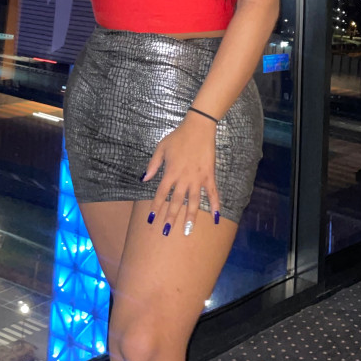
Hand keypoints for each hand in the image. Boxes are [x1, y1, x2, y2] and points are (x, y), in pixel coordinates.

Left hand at [142, 112, 220, 237]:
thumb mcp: (161, 148)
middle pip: (176, 202)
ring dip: (190, 217)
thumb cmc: (178, 137)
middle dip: (171, 217)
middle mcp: (183, 178)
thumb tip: (144, 179)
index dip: (156, 207)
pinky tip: (217, 217)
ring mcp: (197, 178)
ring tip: (187, 231)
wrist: (198, 128)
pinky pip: (212, 193)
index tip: (151, 219)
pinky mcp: (209, 176)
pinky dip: (215, 205)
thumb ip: (153, 164)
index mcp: (170, 172)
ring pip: (193, 202)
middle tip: (167, 232)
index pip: (161, 193)